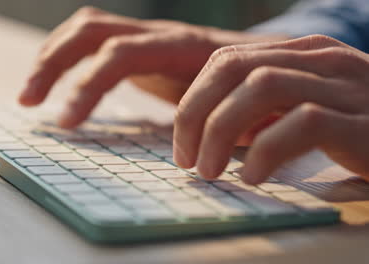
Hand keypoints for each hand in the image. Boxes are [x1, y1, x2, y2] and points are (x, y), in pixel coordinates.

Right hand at [19, 6, 285, 127]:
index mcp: (183, 48)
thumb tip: (203, 152)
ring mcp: (147, 36)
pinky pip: (94, 39)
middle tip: (29, 101)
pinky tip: (57, 81)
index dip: (88, 85)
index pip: (121, 54)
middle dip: (53, 64)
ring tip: (30, 94)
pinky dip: (68, 57)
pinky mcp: (139, 45)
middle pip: (92, 31)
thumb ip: (226, 123)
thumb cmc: (254, 90)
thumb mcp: (245, 107)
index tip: (66, 123)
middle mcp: (159, 34)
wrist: (263, 60)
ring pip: (86, 29)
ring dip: (51, 57)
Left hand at [174, 35, 368, 183]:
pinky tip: (254, 177)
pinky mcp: (364, 122)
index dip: (194, 99)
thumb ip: (263, 113)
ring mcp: (346, 86)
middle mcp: (322, 60)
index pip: (227, 60)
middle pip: (235, 68)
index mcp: (302, 54)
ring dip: (221, 130)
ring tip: (210, 170)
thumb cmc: (361, 129)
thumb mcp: (305, 110)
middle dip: (195, 113)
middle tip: (186, 158)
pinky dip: (267, 150)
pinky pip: (304, 123)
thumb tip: (212, 133)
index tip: (183, 142)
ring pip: (262, 87)